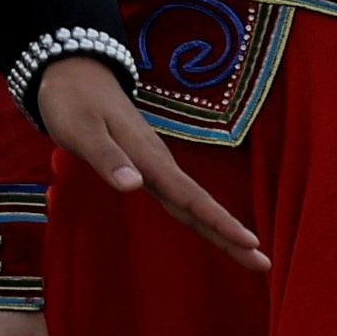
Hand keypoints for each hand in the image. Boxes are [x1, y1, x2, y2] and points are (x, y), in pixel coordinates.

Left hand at [25, 56, 265, 273]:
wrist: (74, 70)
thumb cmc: (72, 101)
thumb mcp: (82, 129)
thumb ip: (108, 158)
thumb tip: (134, 188)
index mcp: (148, 157)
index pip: (189, 197)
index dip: (218, 222)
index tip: (249, 243)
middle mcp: (158, 162)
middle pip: (199, 205)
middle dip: (230, 234)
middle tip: (264, 264)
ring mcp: (155, 163)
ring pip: (191, 201)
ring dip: (218, 227)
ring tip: (248, 252)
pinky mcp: (147, 162)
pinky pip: (178, 194)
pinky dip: (198, 214)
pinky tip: (208, 226)